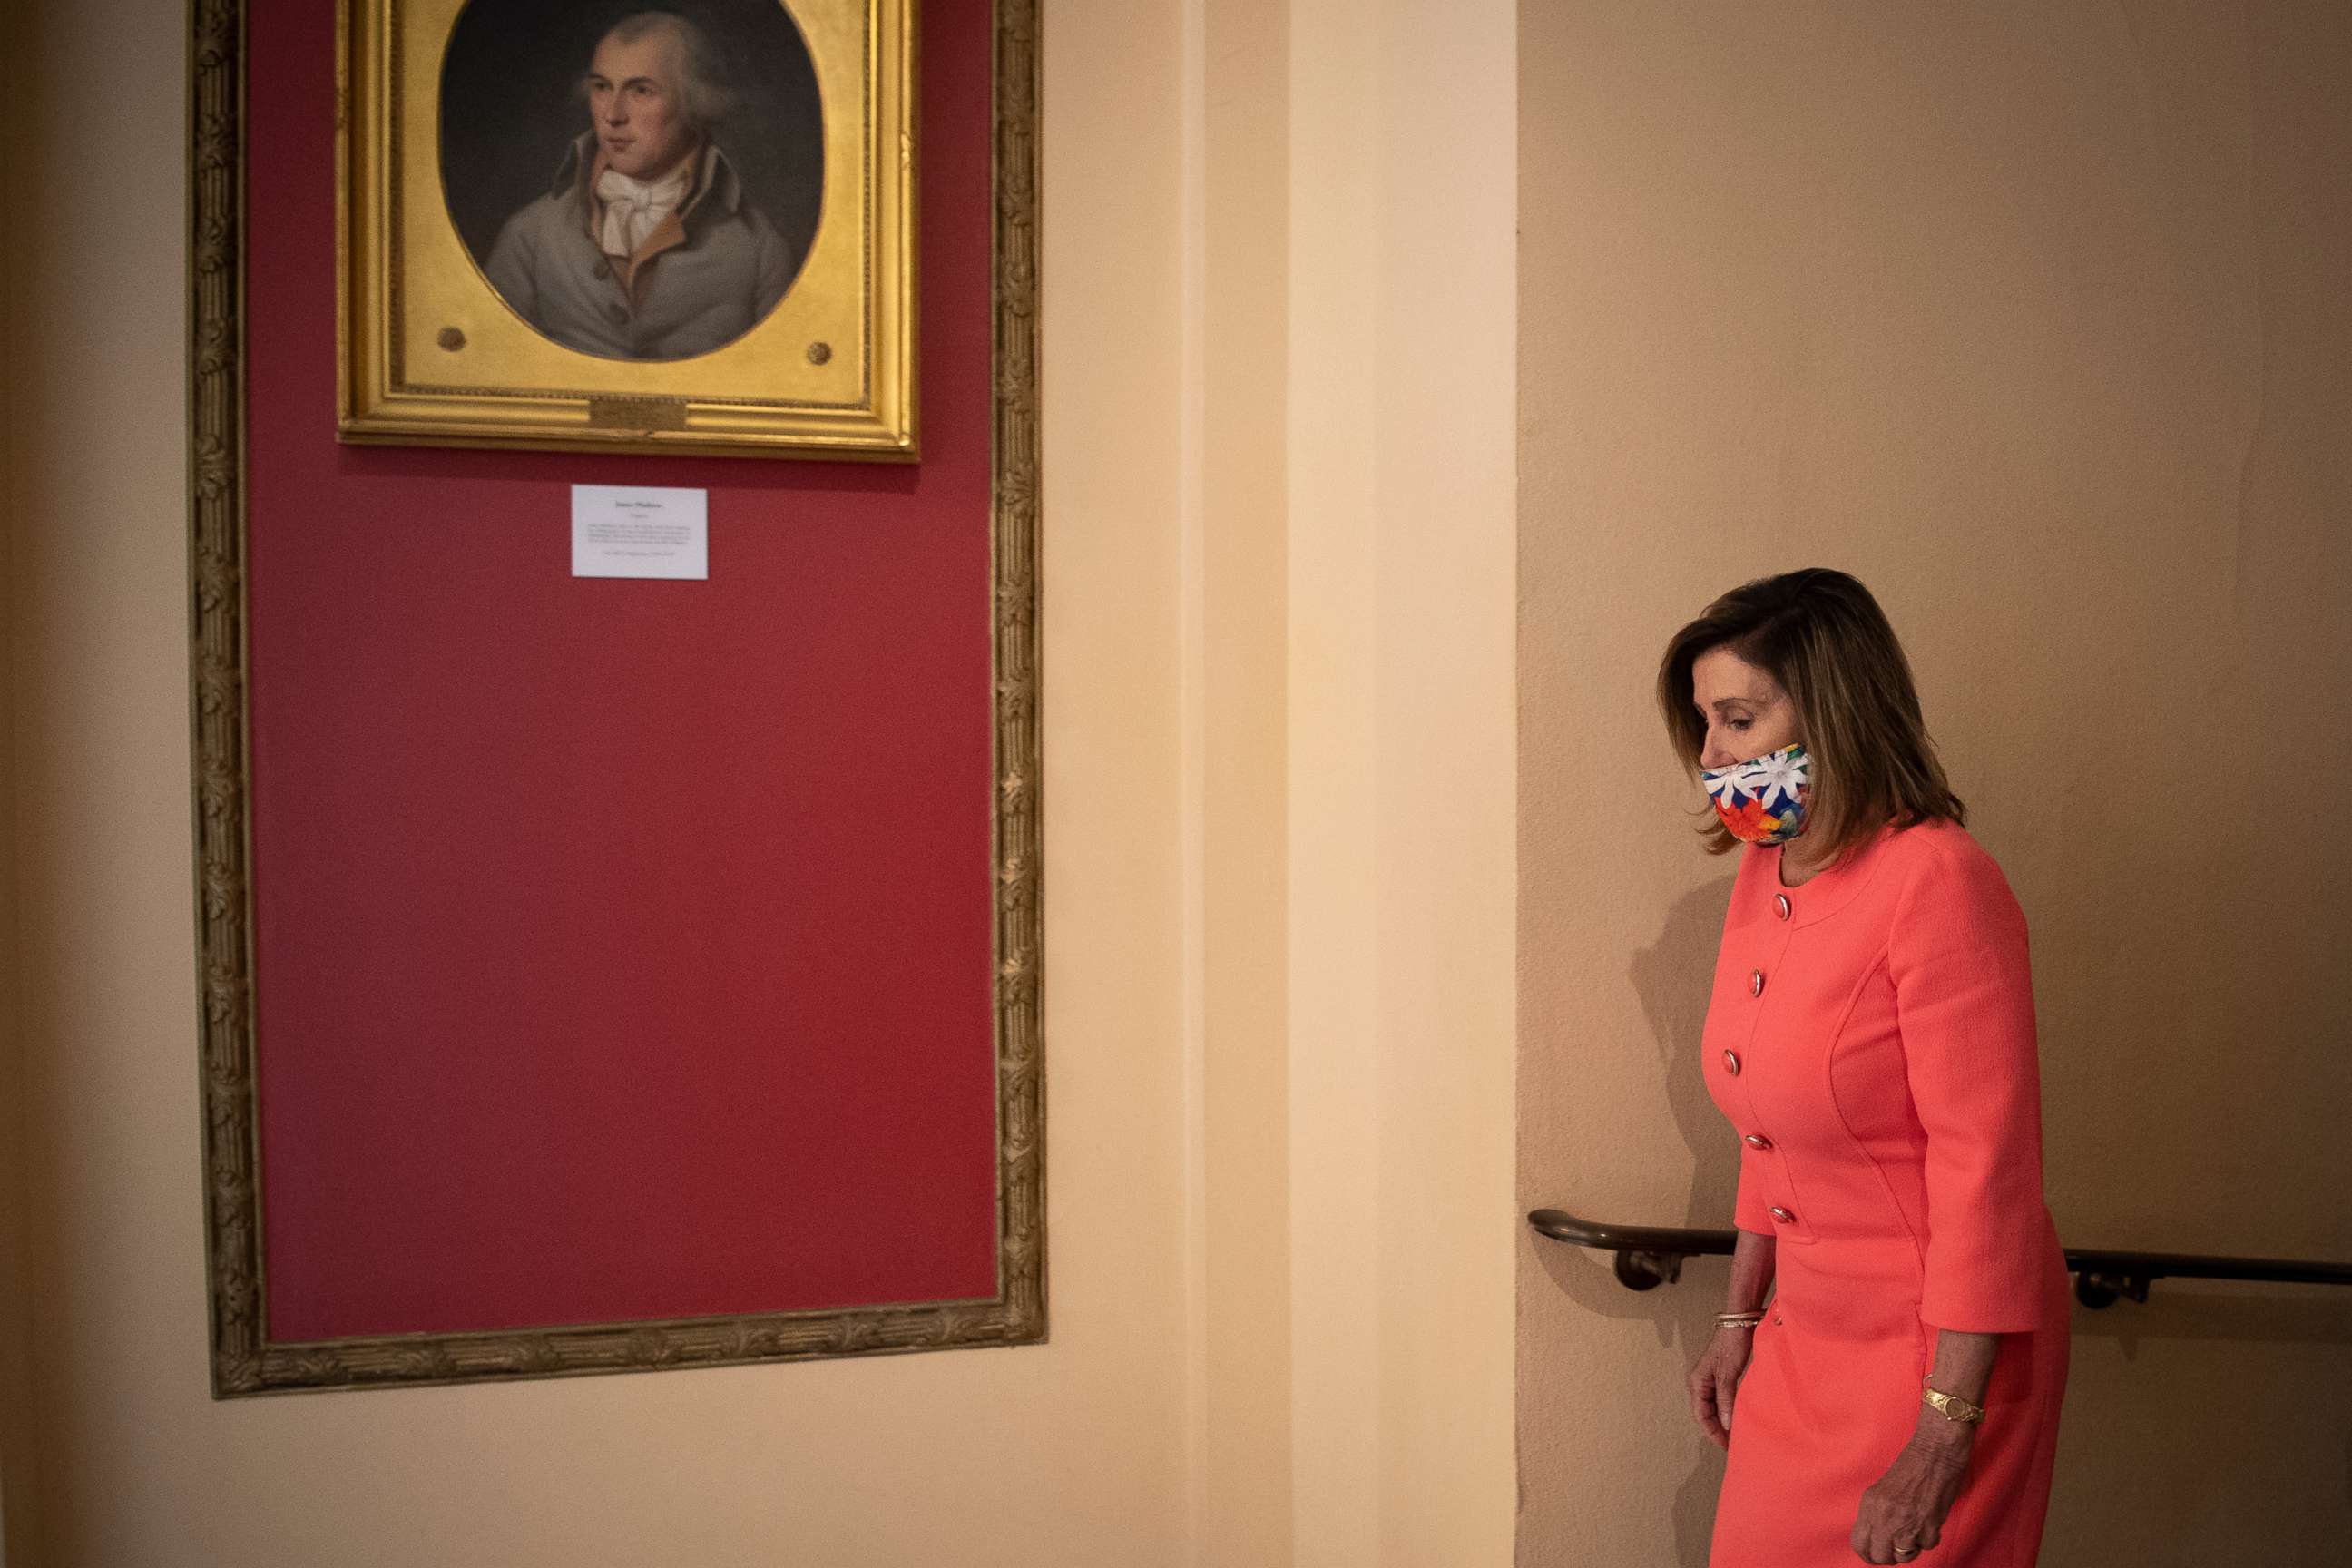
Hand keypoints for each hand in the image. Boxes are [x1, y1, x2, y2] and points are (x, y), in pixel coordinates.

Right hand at [1686, 1325, 1752, 1448]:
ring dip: (1722, 1422)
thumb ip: (1725, 1399)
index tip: (1727, 1446)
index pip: (1701, 1415)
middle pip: (1705, 1414)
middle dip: (1717, 1430)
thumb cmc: (1732, 1343)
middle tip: (1732, 1445)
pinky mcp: (1720, 1377)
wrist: (1740, 1322)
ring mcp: (1710, 1380)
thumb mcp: (1728, 1373)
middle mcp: (1700, 1382)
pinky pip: (1721, 1400)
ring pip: (1713, 1408)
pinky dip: (1727, 1412)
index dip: (1713, 1432)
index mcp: (1697, 1382)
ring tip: (1735, 1436)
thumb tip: (1725, 1424)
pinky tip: (1736, 1418)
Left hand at [1850, 1429, 1970, 1562]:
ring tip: (1916, 1530)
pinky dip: (1930, 1538)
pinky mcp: (1929, 1524)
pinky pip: (1927, 1546)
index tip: (1876, 1557)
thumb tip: (1877, 1541)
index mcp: (1870, 1505)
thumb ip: (1877, 1515)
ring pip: (1905, 1556)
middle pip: (1880, 1556)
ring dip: (1912, 1548)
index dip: (1868, 1555)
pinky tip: (1930, 1522)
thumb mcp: (1882, 1491)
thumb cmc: (1911, 1467)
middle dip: (1890, 1558)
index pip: (1859, 1543)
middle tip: (1899, 1550)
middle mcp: (1884, 1515)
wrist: (1935, 1452)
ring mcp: (1906, 1521)